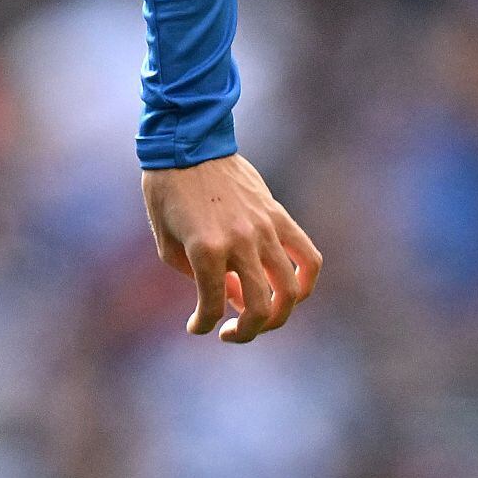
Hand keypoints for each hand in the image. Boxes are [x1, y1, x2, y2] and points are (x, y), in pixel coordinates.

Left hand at [141, 155, 322, 342]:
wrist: (188, 145)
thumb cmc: (168, 194)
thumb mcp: (168, 243)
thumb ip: (197, 278)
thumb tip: (231, 296)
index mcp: (206, 250)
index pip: (212, 305)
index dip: (202, 324)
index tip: (197, 326)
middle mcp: (240, 242)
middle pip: (261, 308)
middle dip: (245, 332)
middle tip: (230, 331)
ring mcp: (264, 230)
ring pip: (290, 290)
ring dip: (277, 315)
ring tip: (259, 316)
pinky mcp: (279, 216)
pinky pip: (308, 256)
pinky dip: (306, 281)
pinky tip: (291, 291)